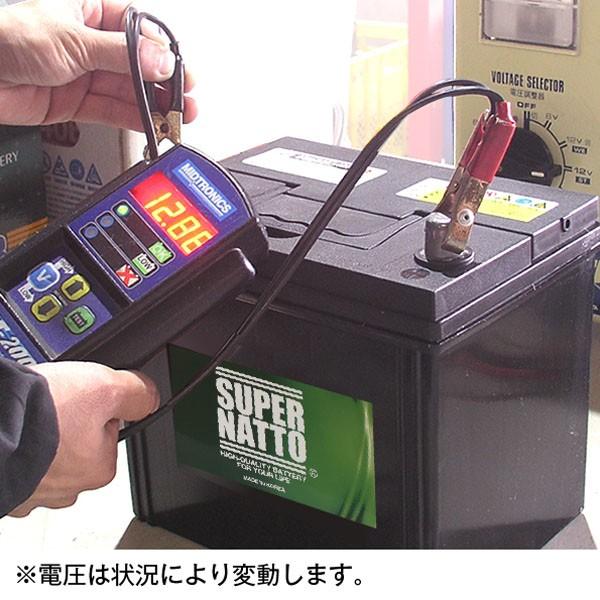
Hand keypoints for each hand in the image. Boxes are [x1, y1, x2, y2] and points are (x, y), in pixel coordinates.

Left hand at [0, 0, 197, 128]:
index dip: (161, 52)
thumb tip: (161, 62)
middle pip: (136, 65)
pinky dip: (133, 119)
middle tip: (183, 99)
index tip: (179, 70)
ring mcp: (83, 73)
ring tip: (176, 116)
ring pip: (127, 91)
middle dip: (162, 84)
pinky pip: (111, 110)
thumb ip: (122, 55)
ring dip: (153, 105)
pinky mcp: (76, 102)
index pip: (137, 31)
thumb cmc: (6, 38)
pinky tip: (152, 124)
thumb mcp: (72, 40)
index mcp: (88, 10)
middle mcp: (88, 41)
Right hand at [9, 361, 158, 515]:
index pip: (109, 430)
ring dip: (36, 437)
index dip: (95, 407)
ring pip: (44, 456)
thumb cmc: (39, 417)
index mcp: (98, 469)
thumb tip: (149, 397)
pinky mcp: (4, 487)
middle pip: (77, 445)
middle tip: (50, 406)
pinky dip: (13, 447)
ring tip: (26, 418)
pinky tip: (10, 430)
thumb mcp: (105, 387)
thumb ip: (135, 393)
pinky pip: (15, 462)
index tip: (79, 399)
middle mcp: (66, 490)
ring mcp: (31, 492)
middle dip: (66, 424)